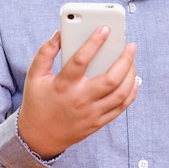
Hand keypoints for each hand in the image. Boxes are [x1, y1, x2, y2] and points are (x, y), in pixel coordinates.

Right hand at [17, 27, 137, 158]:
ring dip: (131, 74)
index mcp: (63, 85)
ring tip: (132, 60)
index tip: (105, 28)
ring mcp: (91, 113)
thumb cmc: (37, 103)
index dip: (94, 42)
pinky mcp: (98, 123)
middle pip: (110, 79)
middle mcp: (80, 100)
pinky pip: (121, 108)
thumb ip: (46, 53)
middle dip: (125, 59)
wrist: (38, 138)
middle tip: (130, 45)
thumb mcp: (34, 76)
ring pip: (120, 93)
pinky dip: (131, 92)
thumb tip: (60, 34)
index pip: (81, 60)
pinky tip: (134, 80)